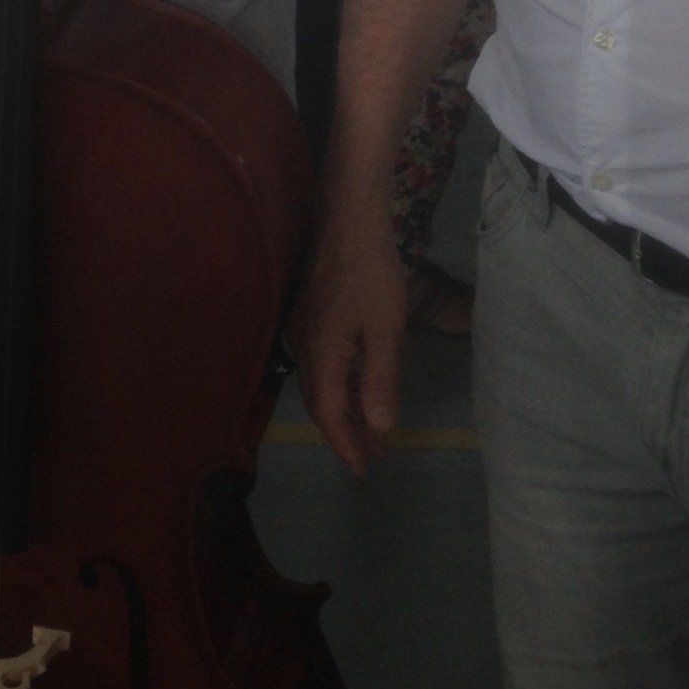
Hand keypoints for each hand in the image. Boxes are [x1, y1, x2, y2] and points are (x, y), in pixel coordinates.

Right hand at [294, 205, 409, 475]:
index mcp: (321, 353)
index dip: (346, 444)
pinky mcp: (309, 314)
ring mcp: (303, 329)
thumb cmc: (372, 271)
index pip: (329, 414)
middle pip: (320, 403)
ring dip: (344, 409)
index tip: (364, 470)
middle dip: (346, 433)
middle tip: (373, 455)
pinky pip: (320, 365)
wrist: (349, 218)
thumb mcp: (385, 328)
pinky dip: (339, 385)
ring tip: (371, 428)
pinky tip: (358, 384)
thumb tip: (379, 428)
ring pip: (320, 384)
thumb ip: (380, 378)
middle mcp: (304, 346)